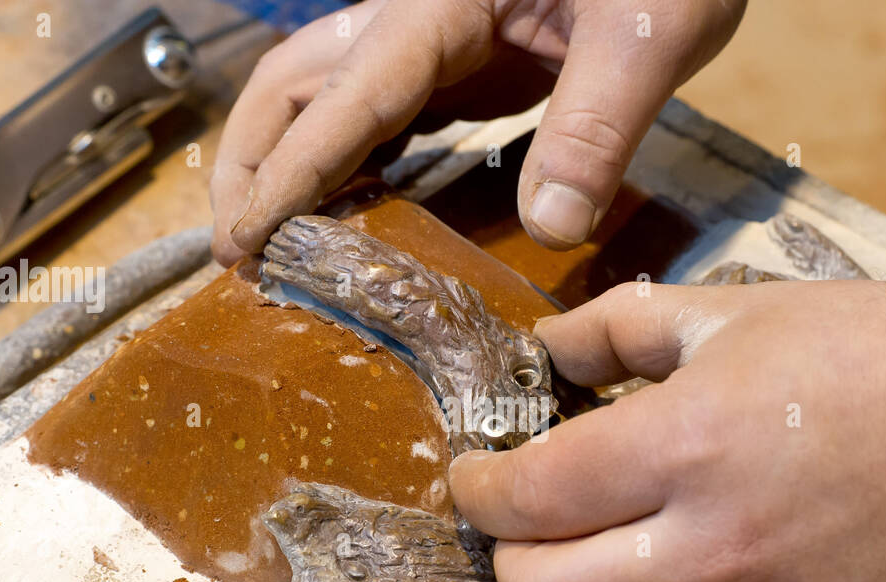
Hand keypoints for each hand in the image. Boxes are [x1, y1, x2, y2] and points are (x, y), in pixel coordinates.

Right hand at [210, 0, 746, 264]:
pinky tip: (346, 215)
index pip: (344, 97)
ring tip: (269, 246)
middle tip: (236, 253)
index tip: (250, 242)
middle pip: (289, 84)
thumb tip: (549, 228)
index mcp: (440, 5)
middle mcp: (413, 20)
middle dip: (249, 165)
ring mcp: (430, 41)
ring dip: (280, 165)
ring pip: (317, 96)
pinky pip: (373, 116)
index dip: (291, 172)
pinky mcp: (457, 62)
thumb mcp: (649, 34)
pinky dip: (340, 166)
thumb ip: (598, 127)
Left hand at [447, 270, 885, 581]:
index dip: (480, 492)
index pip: (530, 497)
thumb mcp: (733, 311)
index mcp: (685, 444)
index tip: (478, 482)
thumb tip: (543, 346)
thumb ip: (619, 326)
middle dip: (515, 565)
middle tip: (533, 537)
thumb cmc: (873, 354)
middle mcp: (718, 546)